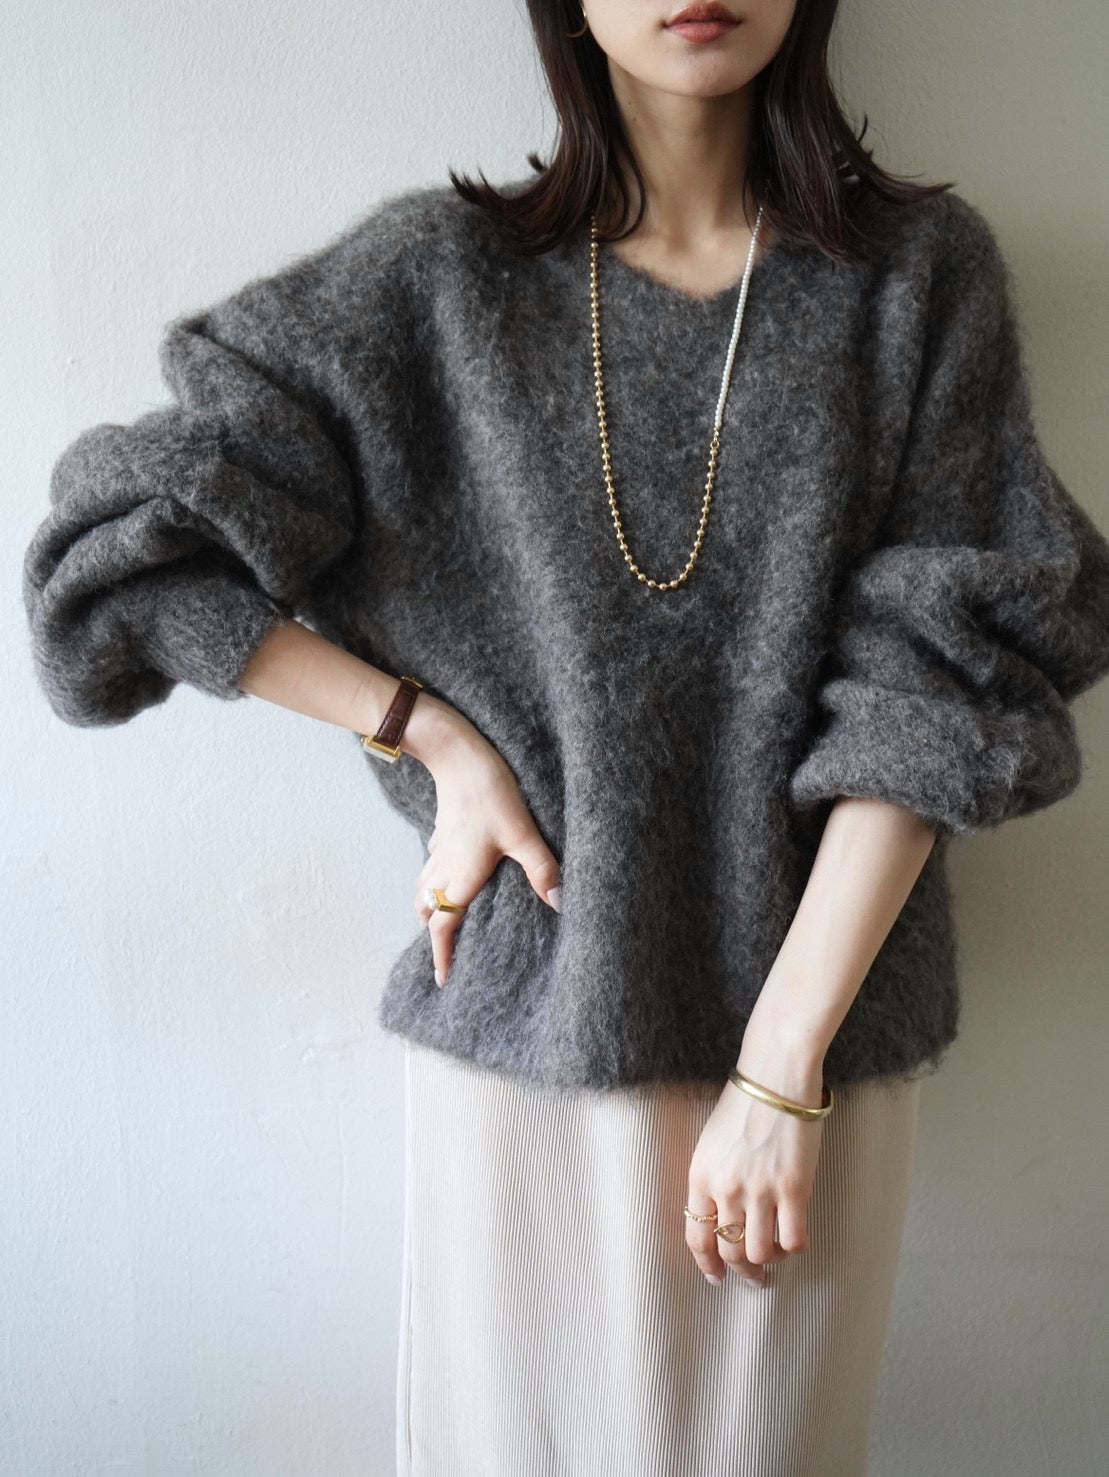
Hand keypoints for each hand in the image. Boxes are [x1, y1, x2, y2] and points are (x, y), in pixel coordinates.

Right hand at [410, 711, 561, 984]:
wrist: (458, 754)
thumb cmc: (490, 794)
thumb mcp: (523, 834)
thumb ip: (542, 870)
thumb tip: (562, 904)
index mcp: (460, 878)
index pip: (443, 927)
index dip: (442, 956)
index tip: (444, 980)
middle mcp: (443, 869)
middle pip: (427, 912)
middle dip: (433, 934)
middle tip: (444, 952)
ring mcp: (439, 849)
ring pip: (425, 889)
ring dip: (430, 908)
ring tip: (442, 920)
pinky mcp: (442, 831)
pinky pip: (432, 865)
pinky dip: (436, 879)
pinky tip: (452, 873)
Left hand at [685, 1035, 825, 1287]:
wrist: (775, 1077)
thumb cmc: (744, 1103)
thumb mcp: (711, 1143)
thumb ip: (713, 1180)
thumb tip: (722, 1219)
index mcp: (700, 1176)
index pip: (696, 1237)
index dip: (706, 1264)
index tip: (717, 1277)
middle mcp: (726, 1189)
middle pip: (729, 1251)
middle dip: (741, 1272)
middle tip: (754, 1277)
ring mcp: (760, 1190)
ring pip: (761, 1252)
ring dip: (769, 1262)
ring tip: (776, 1257)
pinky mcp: (794, 1188)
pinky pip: (794, 1239)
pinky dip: (795, 1248)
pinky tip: (796, 1239)